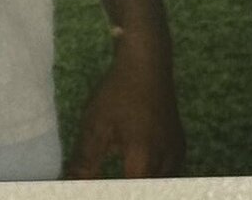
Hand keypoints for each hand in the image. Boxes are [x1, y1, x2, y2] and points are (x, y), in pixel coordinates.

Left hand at [65, 31, 183, 178]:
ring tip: (123, 176)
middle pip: (148, 188)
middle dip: (129, 189)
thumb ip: (86, 161)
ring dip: (143, 182)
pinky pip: (169, 171)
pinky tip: (139, 169)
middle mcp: (167, 161)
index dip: (113, 192)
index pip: (130, 192)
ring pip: (162, 182)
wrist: (147, 64)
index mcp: (144, 160)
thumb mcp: (96, 126)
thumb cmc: (118, 93)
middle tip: (107, 182)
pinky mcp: (180, 145)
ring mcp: (177, 153)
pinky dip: (154, 175)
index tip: (101, 186)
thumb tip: (72, 181)